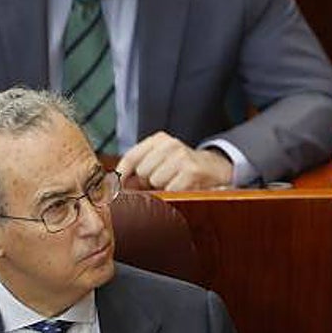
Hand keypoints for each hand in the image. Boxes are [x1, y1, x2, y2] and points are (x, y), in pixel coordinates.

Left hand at [117, 132, 234, 190]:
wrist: (216, 168)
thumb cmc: (182, 167)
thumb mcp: (161, 161)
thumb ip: (138, 170)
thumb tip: (115, 184)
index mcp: (159, 139)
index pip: (132, 157)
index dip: (121, 174)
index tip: (115, 187)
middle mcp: (170, 144)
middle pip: (142, 172)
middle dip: (148, 182)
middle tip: (162, 181)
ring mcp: (181, 156)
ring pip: (155, 181)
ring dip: (163, 188)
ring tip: (174, 182)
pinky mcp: (191, 171)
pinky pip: (171, 190)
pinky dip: (175, 193)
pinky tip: (184, 187)